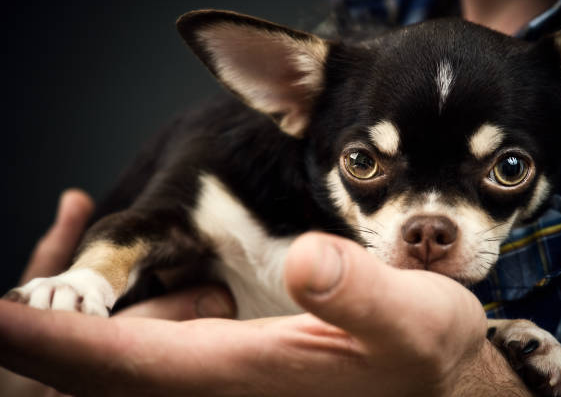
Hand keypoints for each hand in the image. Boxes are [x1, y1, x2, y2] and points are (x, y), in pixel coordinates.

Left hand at [0, 224, 532, 395]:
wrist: (435, 380)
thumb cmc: (423, 351)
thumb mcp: (413, 316)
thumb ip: (361, 293)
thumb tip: (305, 261)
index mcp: (247, 374)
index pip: (125, 364)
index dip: (52, 342)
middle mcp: (220, 382)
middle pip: (101, 374)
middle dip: (39, 341)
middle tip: (1, 304)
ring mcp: (223, 377)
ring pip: (120, 364)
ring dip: (72, 333)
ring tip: (45, 294)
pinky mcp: (232, 365)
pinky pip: (151, 353)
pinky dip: (113, 331)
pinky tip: (125, 301)